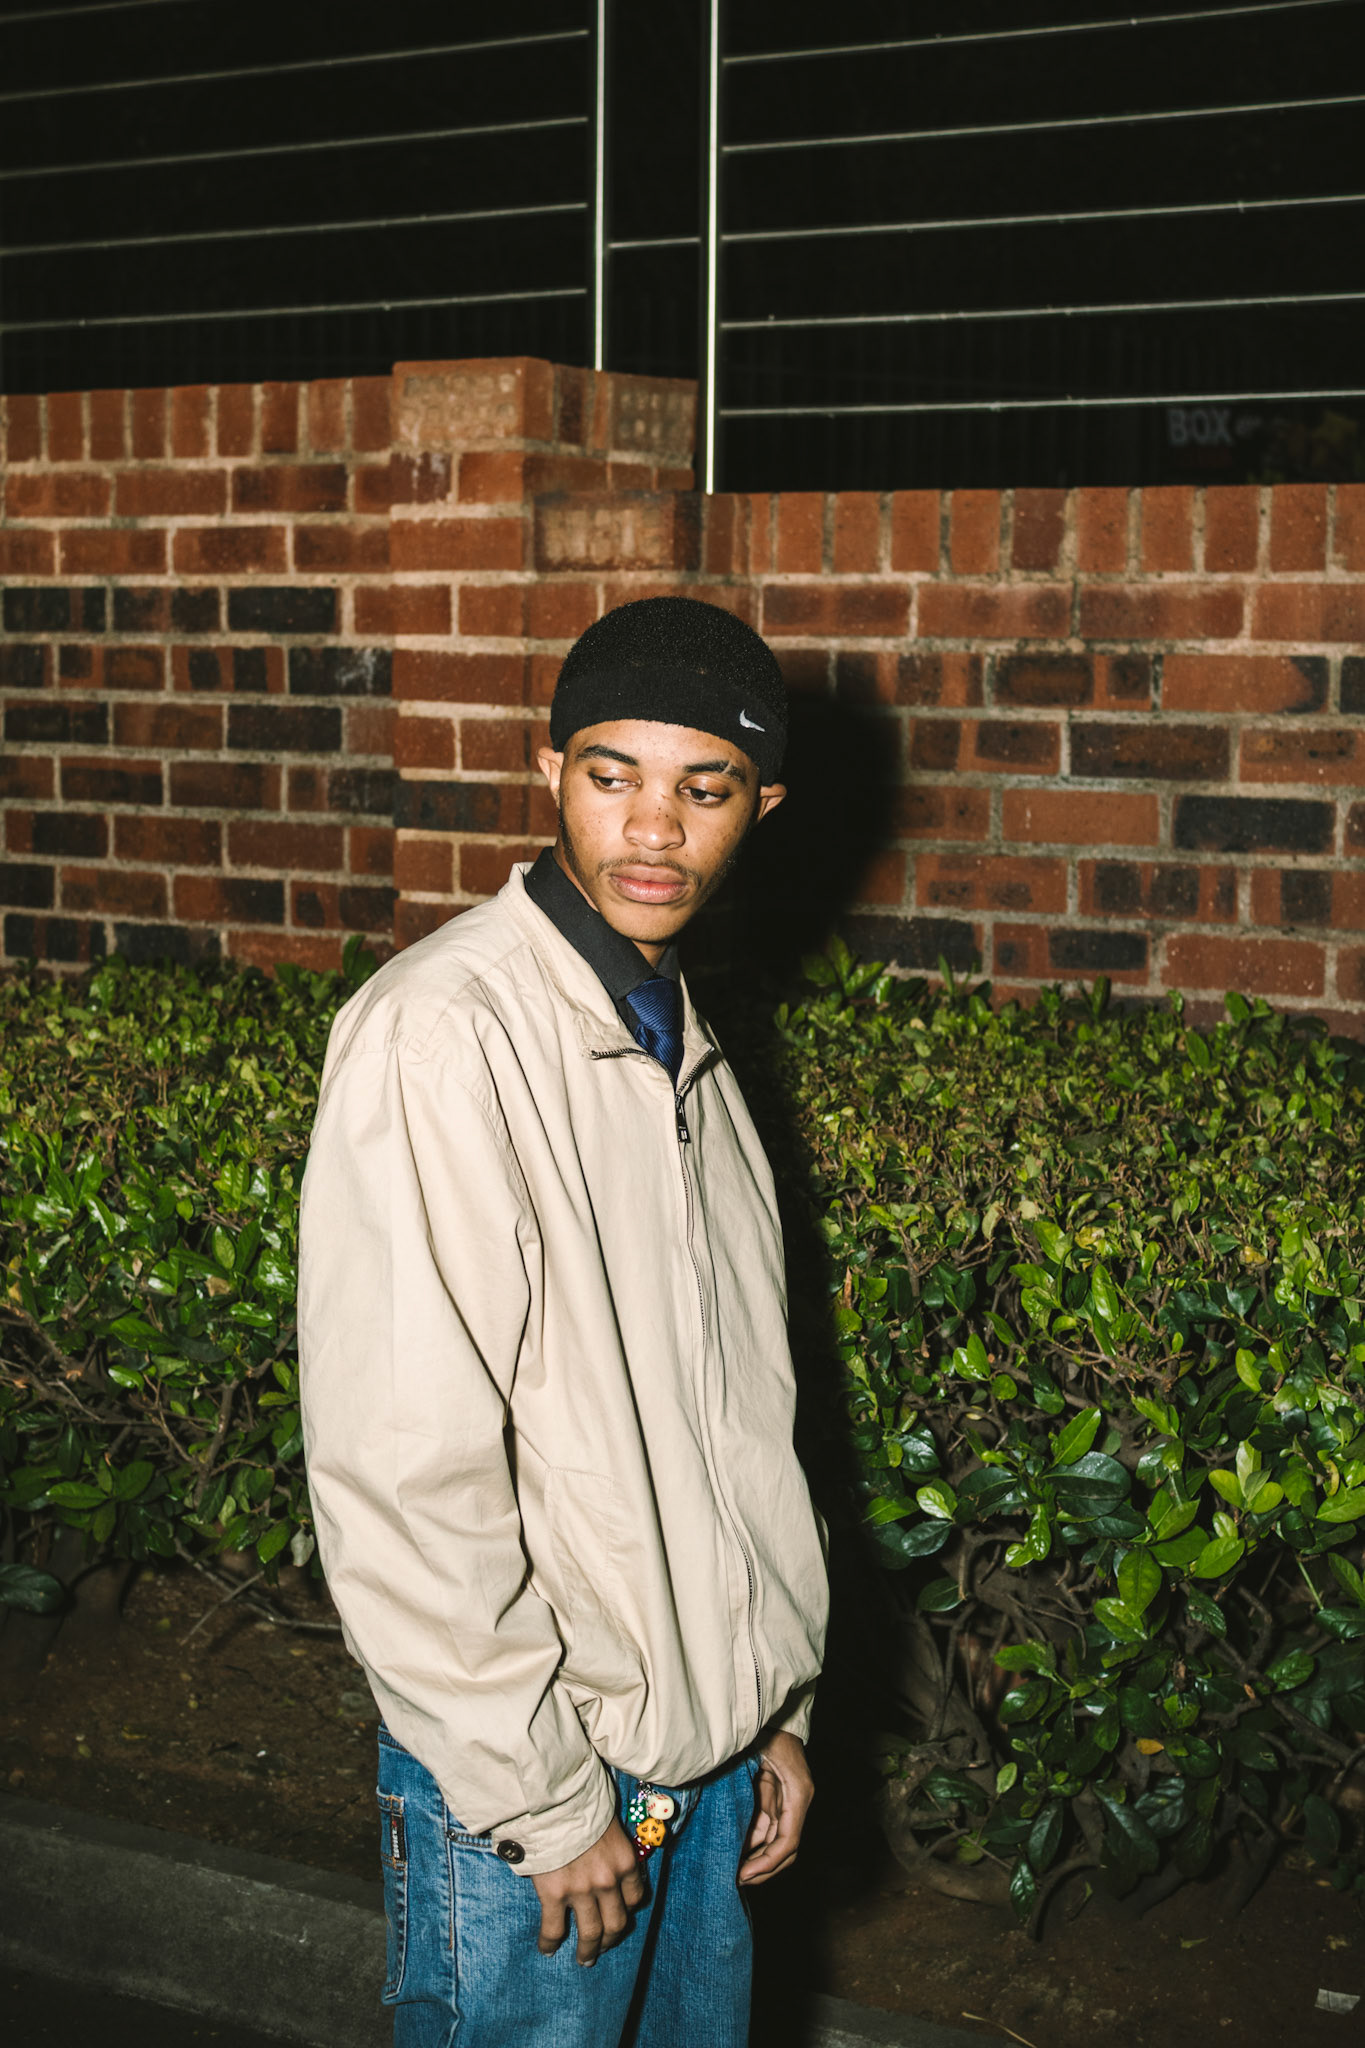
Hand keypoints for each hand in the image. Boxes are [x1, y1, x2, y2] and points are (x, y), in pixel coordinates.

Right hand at [530, 1818, 646, 1965]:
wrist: (554, 1799)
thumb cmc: (581, 1804)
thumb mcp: (609, 1824)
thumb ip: (610, 1849)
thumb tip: (602, 1861)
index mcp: (625, 1862)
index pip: (635, 1897)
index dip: (627, 1908)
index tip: (620, 1912)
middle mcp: (608, 1881)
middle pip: (616, 1923)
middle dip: (610, 1939)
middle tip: (603, 1947)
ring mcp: (582, 1891)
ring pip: (591, 1934)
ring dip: (588, 1951)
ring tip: (585, 1959)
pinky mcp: (555, 1894)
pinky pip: (554, 1928)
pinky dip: (550, 1943)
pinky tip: (547, 1950)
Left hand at [738, 1731, 812, 1885]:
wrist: (771, 1707)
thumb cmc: (767, 1725)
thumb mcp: (757, 1754)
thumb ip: (749, 1789)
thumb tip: (733, 1825)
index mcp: (798, 1794)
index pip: (788, 1842)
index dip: (767, 1863)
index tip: (744, 1875)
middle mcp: (796, 1801)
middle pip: (785, 1849)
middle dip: (762, 1868)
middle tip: (735, 1880)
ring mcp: (787, 1799)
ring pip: (774, 1840)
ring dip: (756, 1857)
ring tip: (731, 1870)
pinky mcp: (776, 1794)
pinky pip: (765, 1825)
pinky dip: (752, 1840)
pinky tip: (734, 1849)